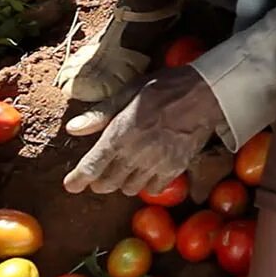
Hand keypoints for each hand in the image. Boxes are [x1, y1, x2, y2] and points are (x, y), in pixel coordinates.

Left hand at [63, 66, 223, 196]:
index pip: (92, 167)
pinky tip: (146, 172)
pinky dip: (146, 185)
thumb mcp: (128, 92)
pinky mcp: (175, 169)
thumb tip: (73, 128)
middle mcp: (136, 154)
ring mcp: (157, 164)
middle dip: (99, 182)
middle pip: (108, 183)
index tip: (70, 184)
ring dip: (122, 183)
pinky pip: (154, 189)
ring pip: (130, 189)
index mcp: (120, 134)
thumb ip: (100, 114)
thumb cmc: (164, 87)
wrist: (204, 93)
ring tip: (123, 170)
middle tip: (98, 174)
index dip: (78, 179)